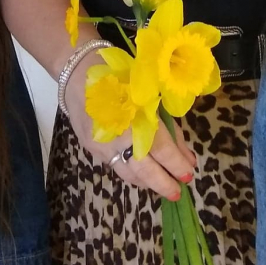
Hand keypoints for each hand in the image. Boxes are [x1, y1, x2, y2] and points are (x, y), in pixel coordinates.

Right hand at [63, 49, 196, 197]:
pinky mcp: (92, 149)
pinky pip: (115, 166)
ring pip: (128, 173)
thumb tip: (186, 155)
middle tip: (178, 193)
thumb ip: (168, 126)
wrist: (75, 71)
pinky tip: (143, 175)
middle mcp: (119, 134)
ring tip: (163, 186)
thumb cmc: (119, 74)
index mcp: (137, 114)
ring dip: (147, 182)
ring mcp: (102, 144)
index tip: (190, 174)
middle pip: (143, 168)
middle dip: (163, 183)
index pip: (161, 147)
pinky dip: (132, 174)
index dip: (176, 164)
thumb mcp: (150, 96)